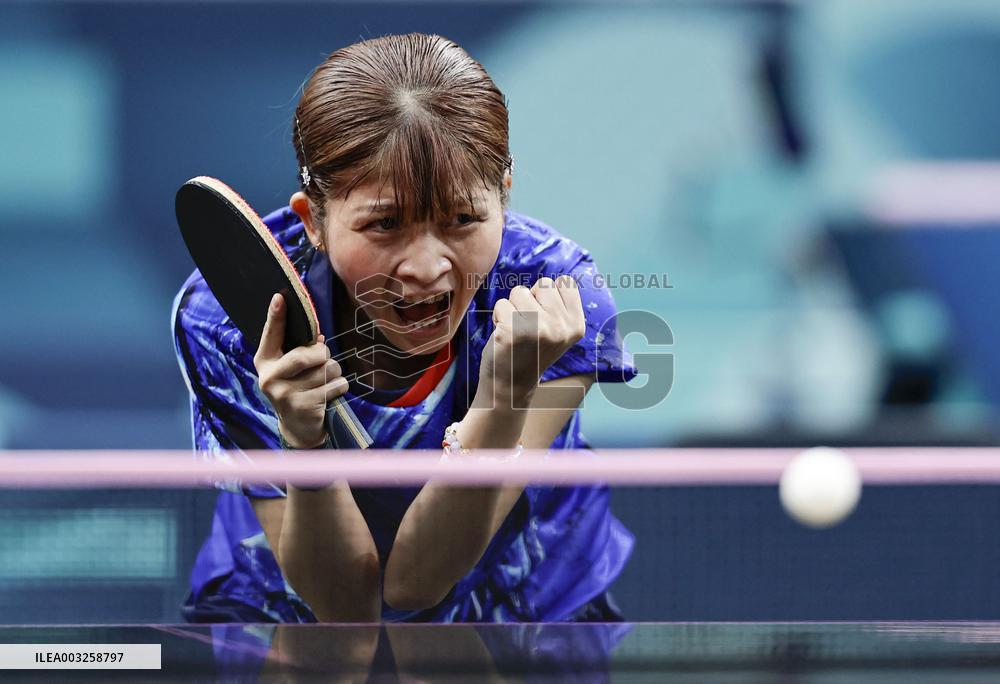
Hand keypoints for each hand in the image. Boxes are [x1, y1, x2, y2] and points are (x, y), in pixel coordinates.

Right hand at [254, 293, 346, 447]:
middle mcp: (270, 377)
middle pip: (308, 354)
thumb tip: (318, 337)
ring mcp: (284, 394)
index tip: (280, 296)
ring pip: (326, 370)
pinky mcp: (303, 406)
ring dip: (333, 373)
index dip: (277, 315)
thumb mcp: (292, 369)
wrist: (298, 428)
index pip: (272, 334)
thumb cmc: (297, 388)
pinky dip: (340, 387)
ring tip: (324, 382)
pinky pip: (336, 385)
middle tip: (322, 361)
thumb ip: (300, 350)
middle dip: (323, 355)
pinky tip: (330, 395)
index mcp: (265, 361)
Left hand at [479, 276, 585, 403]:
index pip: (565, 282)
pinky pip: (501, 304)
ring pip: (519, 291)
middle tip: (528, 326)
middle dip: (530, 299)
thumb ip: (558, 306)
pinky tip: (504, 336)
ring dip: (512, 307)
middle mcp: (561, 327)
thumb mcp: (557, 331)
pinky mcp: (513, 331)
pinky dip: (498, 316)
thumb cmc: (531, 351)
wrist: (511, 386)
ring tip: (516, 330)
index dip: (549, 295)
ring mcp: (538, 328)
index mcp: (576, 325)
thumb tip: (550, 281)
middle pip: (543, 284)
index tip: (544, 318)